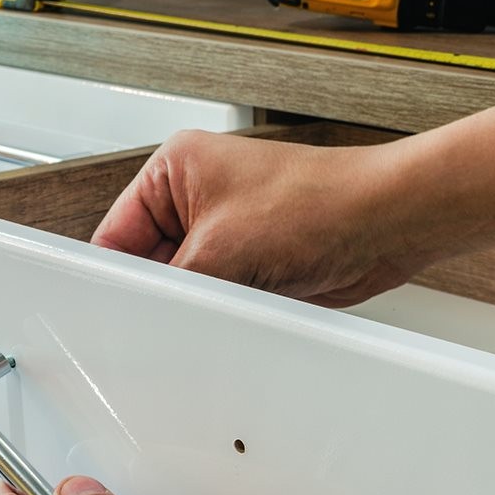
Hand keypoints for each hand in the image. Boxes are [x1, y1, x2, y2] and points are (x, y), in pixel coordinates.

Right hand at [91, 129, 454, 307]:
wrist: (387, 224)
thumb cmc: (320, 205)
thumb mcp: (219, 251)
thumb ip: (171, 287)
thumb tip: (143, 317)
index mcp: (174, 169)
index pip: (115, 234)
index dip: (114, 280)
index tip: (108, 318)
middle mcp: (198, 195)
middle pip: (151, 263)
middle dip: (162, 295)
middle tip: (162, 325)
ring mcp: (229, 229)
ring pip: (188, 285)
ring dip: (199, 305)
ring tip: (214, 311)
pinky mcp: (256, 260)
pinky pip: (223, 296)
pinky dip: (226, 312)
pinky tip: (235, 319)